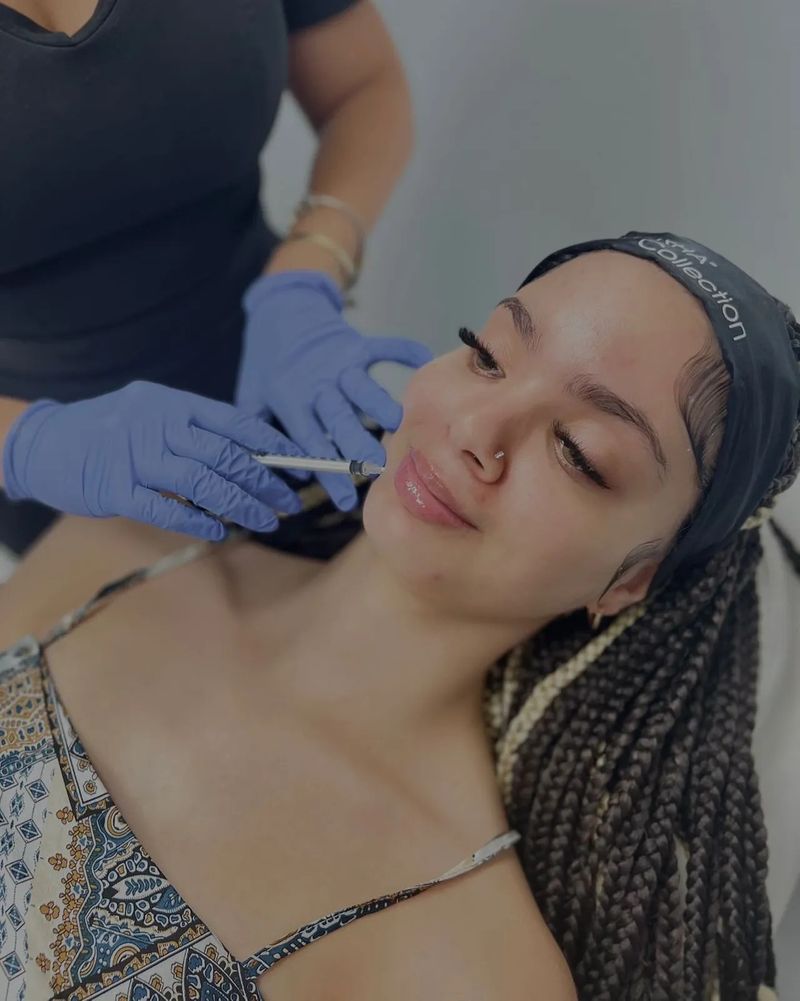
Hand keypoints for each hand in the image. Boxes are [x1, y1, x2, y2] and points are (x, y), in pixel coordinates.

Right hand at [1, 380, 308, 539]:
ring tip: (265, 521)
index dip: (271, 445)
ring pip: (203, 482)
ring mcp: (135, 457)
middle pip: (225, 455)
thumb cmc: (107, 430)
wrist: (44, 443)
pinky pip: (164, 509)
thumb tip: (250, 453)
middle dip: (264, 481)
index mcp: (172, 402)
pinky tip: (219, 531)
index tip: (299, 464)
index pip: (235, 422)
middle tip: (288, 502)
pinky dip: (196, 521)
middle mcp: (157, 425)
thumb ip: (193, 428)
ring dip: (241, 505)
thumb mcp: (151, 411)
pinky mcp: (115, 489)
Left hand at [235, 269, 433, 509]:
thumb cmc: (265, 362)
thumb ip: (257, 430)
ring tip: (397, 424)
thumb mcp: (251, 396)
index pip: (310, 444)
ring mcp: (340, 363)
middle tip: (373, 467)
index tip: (345, 501)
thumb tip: (268, 470)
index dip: (327, 474)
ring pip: (362, 387)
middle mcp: (318, 385)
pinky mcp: (357, 344)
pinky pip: (383, 347)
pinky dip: (404, 350)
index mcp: (291, 401)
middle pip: (339, 420)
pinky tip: (424, 358)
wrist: (278, 310)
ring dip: (380, 404)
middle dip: (356, 445)